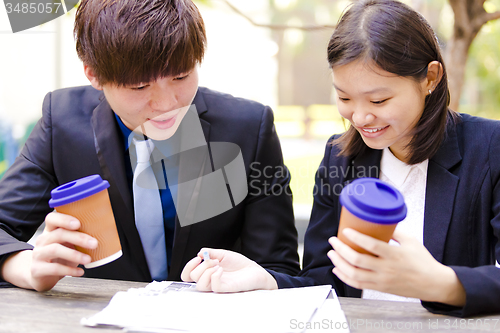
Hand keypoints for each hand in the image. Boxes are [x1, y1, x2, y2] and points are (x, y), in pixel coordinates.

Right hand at [2, 212, 97, 290]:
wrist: (40, 275)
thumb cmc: (60, 256)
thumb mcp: (68, 244)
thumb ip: (79, 237)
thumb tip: (106, 231)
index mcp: (50, 231)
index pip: (52, 218)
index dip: (64, 219)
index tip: (78, 223)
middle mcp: (43, 240)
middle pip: (59, 234)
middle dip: (78, 238)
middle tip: (94, 243)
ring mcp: (38, 255)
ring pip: (55, 250)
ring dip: (74, 254)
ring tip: (88, 260)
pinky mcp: (37, 270)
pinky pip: (54, 268)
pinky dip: (69, 270)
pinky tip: (80, 272)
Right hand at [181, 248, 277, 291]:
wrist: (254, 270)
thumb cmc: (239, 264)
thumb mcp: (223, 254)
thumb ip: (211, 252)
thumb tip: (200, 252)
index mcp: (206, 272)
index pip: (188, 275)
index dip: (188, 267)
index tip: (198, 258)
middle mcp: (209, 280)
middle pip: (192, 278)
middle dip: (201, 265)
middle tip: (214, 260)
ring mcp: (217, 285)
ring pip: (200, 285)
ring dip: (206, 271)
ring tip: (218, 265)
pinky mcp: (226, 289)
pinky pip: (214, 287)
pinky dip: (214, 276)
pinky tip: (221, 270)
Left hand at [328, 228, 464, 305]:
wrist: (433, 283)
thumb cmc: (423, 260)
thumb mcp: (411, 241)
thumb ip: (394, 232)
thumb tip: (378, 221)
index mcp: (395, 255)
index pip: (372, 246)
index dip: (356, 238)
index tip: (345, 231)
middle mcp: (387, 269)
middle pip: (358, 260)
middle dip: (341, 250)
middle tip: (334, 241)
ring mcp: (382, 280)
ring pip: (354, 274)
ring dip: (339, 263)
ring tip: (332, 254)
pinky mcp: (380, 288)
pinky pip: (358, 284)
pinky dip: (345, 277)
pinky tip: (337, 269)